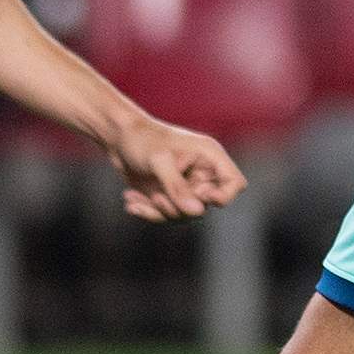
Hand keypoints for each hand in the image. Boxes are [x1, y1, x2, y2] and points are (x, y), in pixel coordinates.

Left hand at [107, 114, 248, 223]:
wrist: (118, 138)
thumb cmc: (142, 140)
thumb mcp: (159, 161)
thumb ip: (177, 187)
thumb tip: (196, 212)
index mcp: (209, 156)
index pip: (234, 183)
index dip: (223, 195)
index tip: (201, 196)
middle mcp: (201, 173)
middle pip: (204, 206)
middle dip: (178, 207)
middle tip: (157, 197)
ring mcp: (185, 186)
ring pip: (183, 215)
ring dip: (158, 211)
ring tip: (133, 198)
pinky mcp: (169, 196)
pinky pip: (166, 215)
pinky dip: (147, 211)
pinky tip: (130, 201)